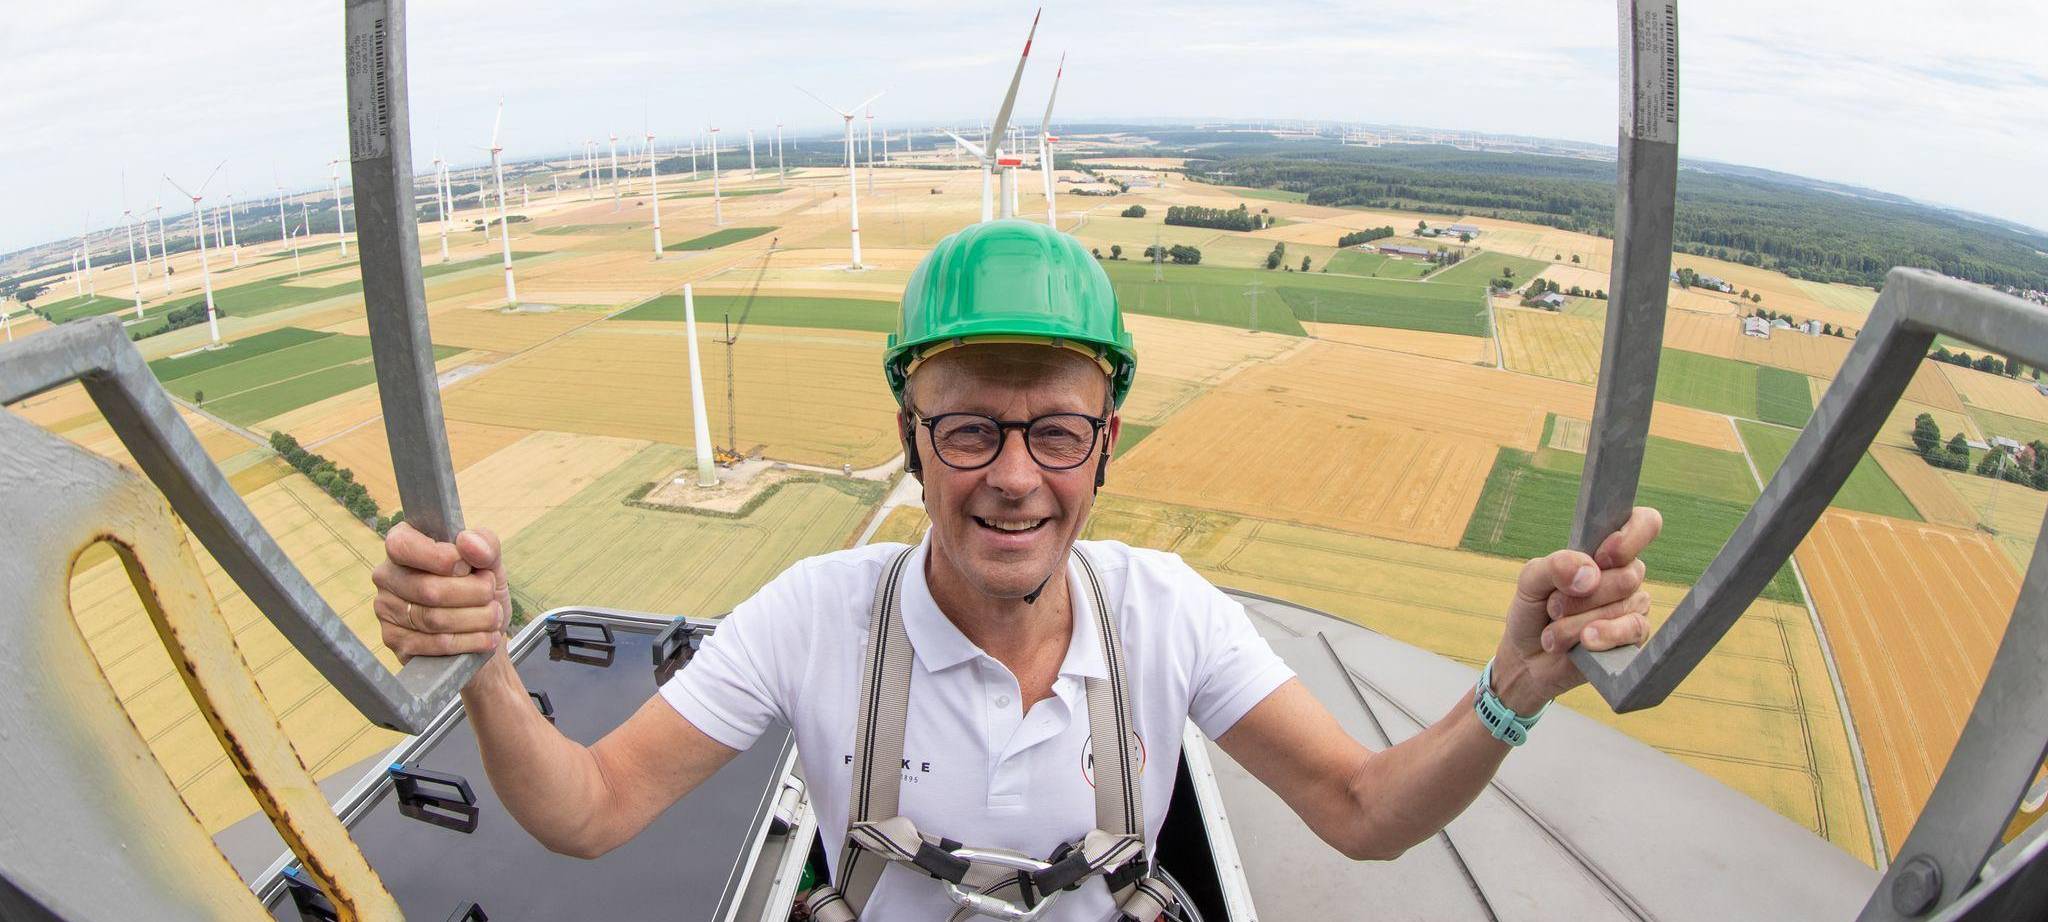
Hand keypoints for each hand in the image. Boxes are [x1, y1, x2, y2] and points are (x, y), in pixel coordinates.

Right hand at [371, 522, 510, 662]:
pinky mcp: (396, 641)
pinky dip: (469, 641)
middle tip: (492, 596)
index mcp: (403, 544)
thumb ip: (485, 544)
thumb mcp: (490, 561)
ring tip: (494, 616)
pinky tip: (486, 637)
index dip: (441, 557)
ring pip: (433, 619)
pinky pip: (434, 644)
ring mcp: (387, 610)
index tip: (468, 567)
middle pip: (427, 589)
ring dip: (475, 619)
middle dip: (472, 594)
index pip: (403, 545)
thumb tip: (467, 540)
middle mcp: (387, 576)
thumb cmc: (480, 589)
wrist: (482, 632)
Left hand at [1491, 507, 1662, 712]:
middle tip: (1553, 607)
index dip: (1631, 535)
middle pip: (1627, 574)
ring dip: (1577, 622)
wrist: (1527, 658)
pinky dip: (1601, 636)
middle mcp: (1625, 576)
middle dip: (1581, 595)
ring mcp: (1633, 607)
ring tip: (1554, 632)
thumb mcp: (1531, 580)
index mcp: (1604, 551)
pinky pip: (1632, 630)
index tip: (1602, 555)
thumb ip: (1555, 566)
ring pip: (1622, 605)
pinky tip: (1583, 642)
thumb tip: (1590, 573)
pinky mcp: (1634, 638)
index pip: (1644, 524)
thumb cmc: (1533, 611)